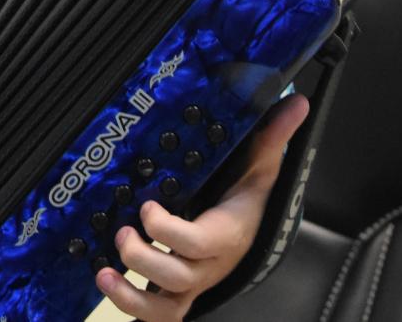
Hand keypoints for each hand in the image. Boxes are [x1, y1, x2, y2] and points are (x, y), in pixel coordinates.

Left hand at [96, 93, 309, 320]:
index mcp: (225, 235)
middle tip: (122, 233)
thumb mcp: (261, 166)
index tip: (148, 207)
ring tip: (104, 272)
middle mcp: (208, 266)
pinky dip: (134, 312)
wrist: (249, 229)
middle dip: (143, 259)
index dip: (168, 231)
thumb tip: (297, 102)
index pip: (198, 243)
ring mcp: (192, 283)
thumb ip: (272, 136)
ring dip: (131, 297)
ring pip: (165, 308)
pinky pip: (158, 318)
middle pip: (177, 277)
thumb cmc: (247, 198)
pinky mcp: (177, 294)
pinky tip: (110, 288)